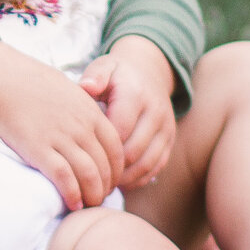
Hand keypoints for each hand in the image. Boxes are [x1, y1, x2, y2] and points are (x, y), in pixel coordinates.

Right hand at [0, 41, 122, 208]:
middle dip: (106, 187)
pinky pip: (65, 178)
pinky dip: (73, 194)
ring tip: (88, 205)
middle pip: (105, 166)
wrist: (1, 78)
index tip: (110, 180)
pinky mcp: (39, 149)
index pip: (116, 149)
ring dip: (93, 195)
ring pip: (89, 176)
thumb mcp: (69, 89)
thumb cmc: (31, 81)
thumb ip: (84, 109)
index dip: (117, 170)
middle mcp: (80, 127)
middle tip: (99, 198)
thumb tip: (91, 124)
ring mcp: (61, 138)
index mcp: (90, 112)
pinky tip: (73, 203)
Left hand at [81, 37, 178, 186]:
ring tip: (101, 182)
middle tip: (87, 176)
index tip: (80, 156)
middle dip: (109, 166)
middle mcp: (155, 113)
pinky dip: (137, 179)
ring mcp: (166, 129)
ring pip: (146, 164)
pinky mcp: (170, 141)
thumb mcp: (104, 66)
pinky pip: (156, 167)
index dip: (100, 146)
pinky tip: (118, 181)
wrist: (150, 72)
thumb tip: (86, 87)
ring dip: (123, 177)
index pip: (119, 130)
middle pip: (133, 151)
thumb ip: (94, 76)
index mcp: (136, 95)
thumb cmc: (118, 73)